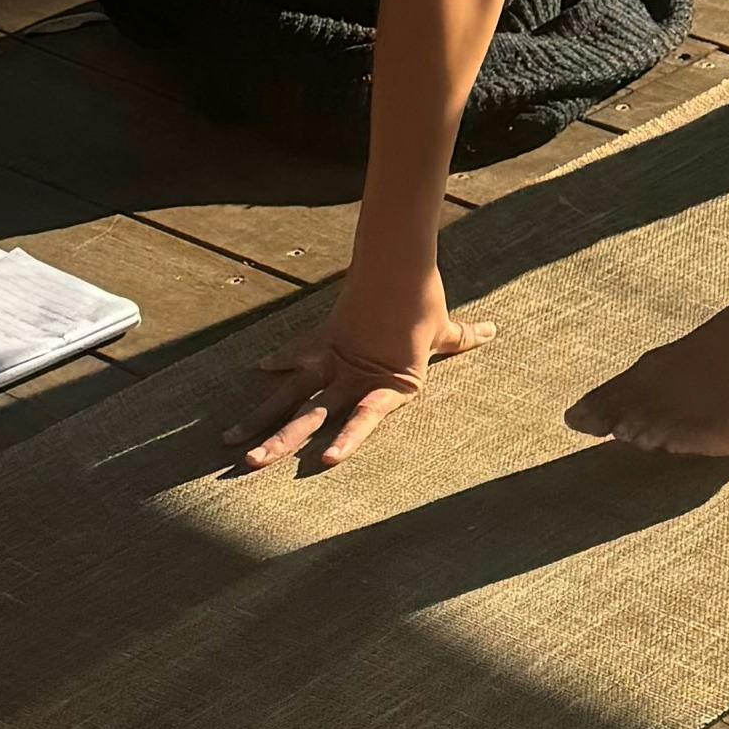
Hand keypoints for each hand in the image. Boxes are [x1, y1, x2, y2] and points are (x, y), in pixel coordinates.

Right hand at [237, 274, 487, 476]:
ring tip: (233, 440)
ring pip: (291, 395)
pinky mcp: (323, 339)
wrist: (398, 264)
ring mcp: (333, 359)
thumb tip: (494, 331)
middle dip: (279, 440)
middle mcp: (353, 376)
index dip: (349, 438)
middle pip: (310, 414)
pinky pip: (297, 355)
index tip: (328, 460)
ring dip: (262, 417)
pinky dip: (280, 362)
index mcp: (388, 381)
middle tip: (248, 464)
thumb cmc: (425, 301)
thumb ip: (463, 337)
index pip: (366, 416)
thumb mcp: (444, 328)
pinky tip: (257, 371)